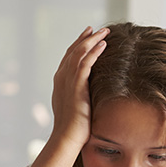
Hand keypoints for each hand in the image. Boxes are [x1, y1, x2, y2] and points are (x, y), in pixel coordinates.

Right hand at [50, 26, 109, 149]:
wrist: (68, 137)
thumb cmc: (74, 127)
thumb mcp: (76, 106)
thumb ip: (79, 94)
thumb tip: (89, 93)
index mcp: (60, 80)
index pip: (70, 56)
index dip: (79, 44)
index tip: (89, 35)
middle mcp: (62, 77)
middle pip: (73, 50)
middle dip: (86, 38)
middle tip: (98, 29)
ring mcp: (68, 80)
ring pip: (79, 53)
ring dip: (92, 40)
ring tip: (104, 32)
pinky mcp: (76, 85)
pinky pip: (86, 63)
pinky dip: (94, 52)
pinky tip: (103, 45)